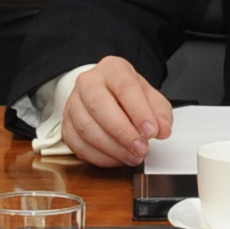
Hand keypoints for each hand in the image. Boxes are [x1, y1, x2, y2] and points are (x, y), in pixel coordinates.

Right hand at [57, 57, 175, 169]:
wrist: (105, 93)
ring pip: (86, 128)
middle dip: (123, 132)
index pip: (124, 88)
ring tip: (132, 157)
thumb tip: (163, 129)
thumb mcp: (150, 96)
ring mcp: (73, 103)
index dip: (139, 112)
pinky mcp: (66, 125)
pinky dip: (98, 157)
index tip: (152, 131)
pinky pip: (77, 144)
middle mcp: (88, 83)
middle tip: (141, 148)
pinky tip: (116, 159)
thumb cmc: (127, 94)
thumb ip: (160, 112)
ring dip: (112, 148)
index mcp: (112, 70)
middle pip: (99, 106)